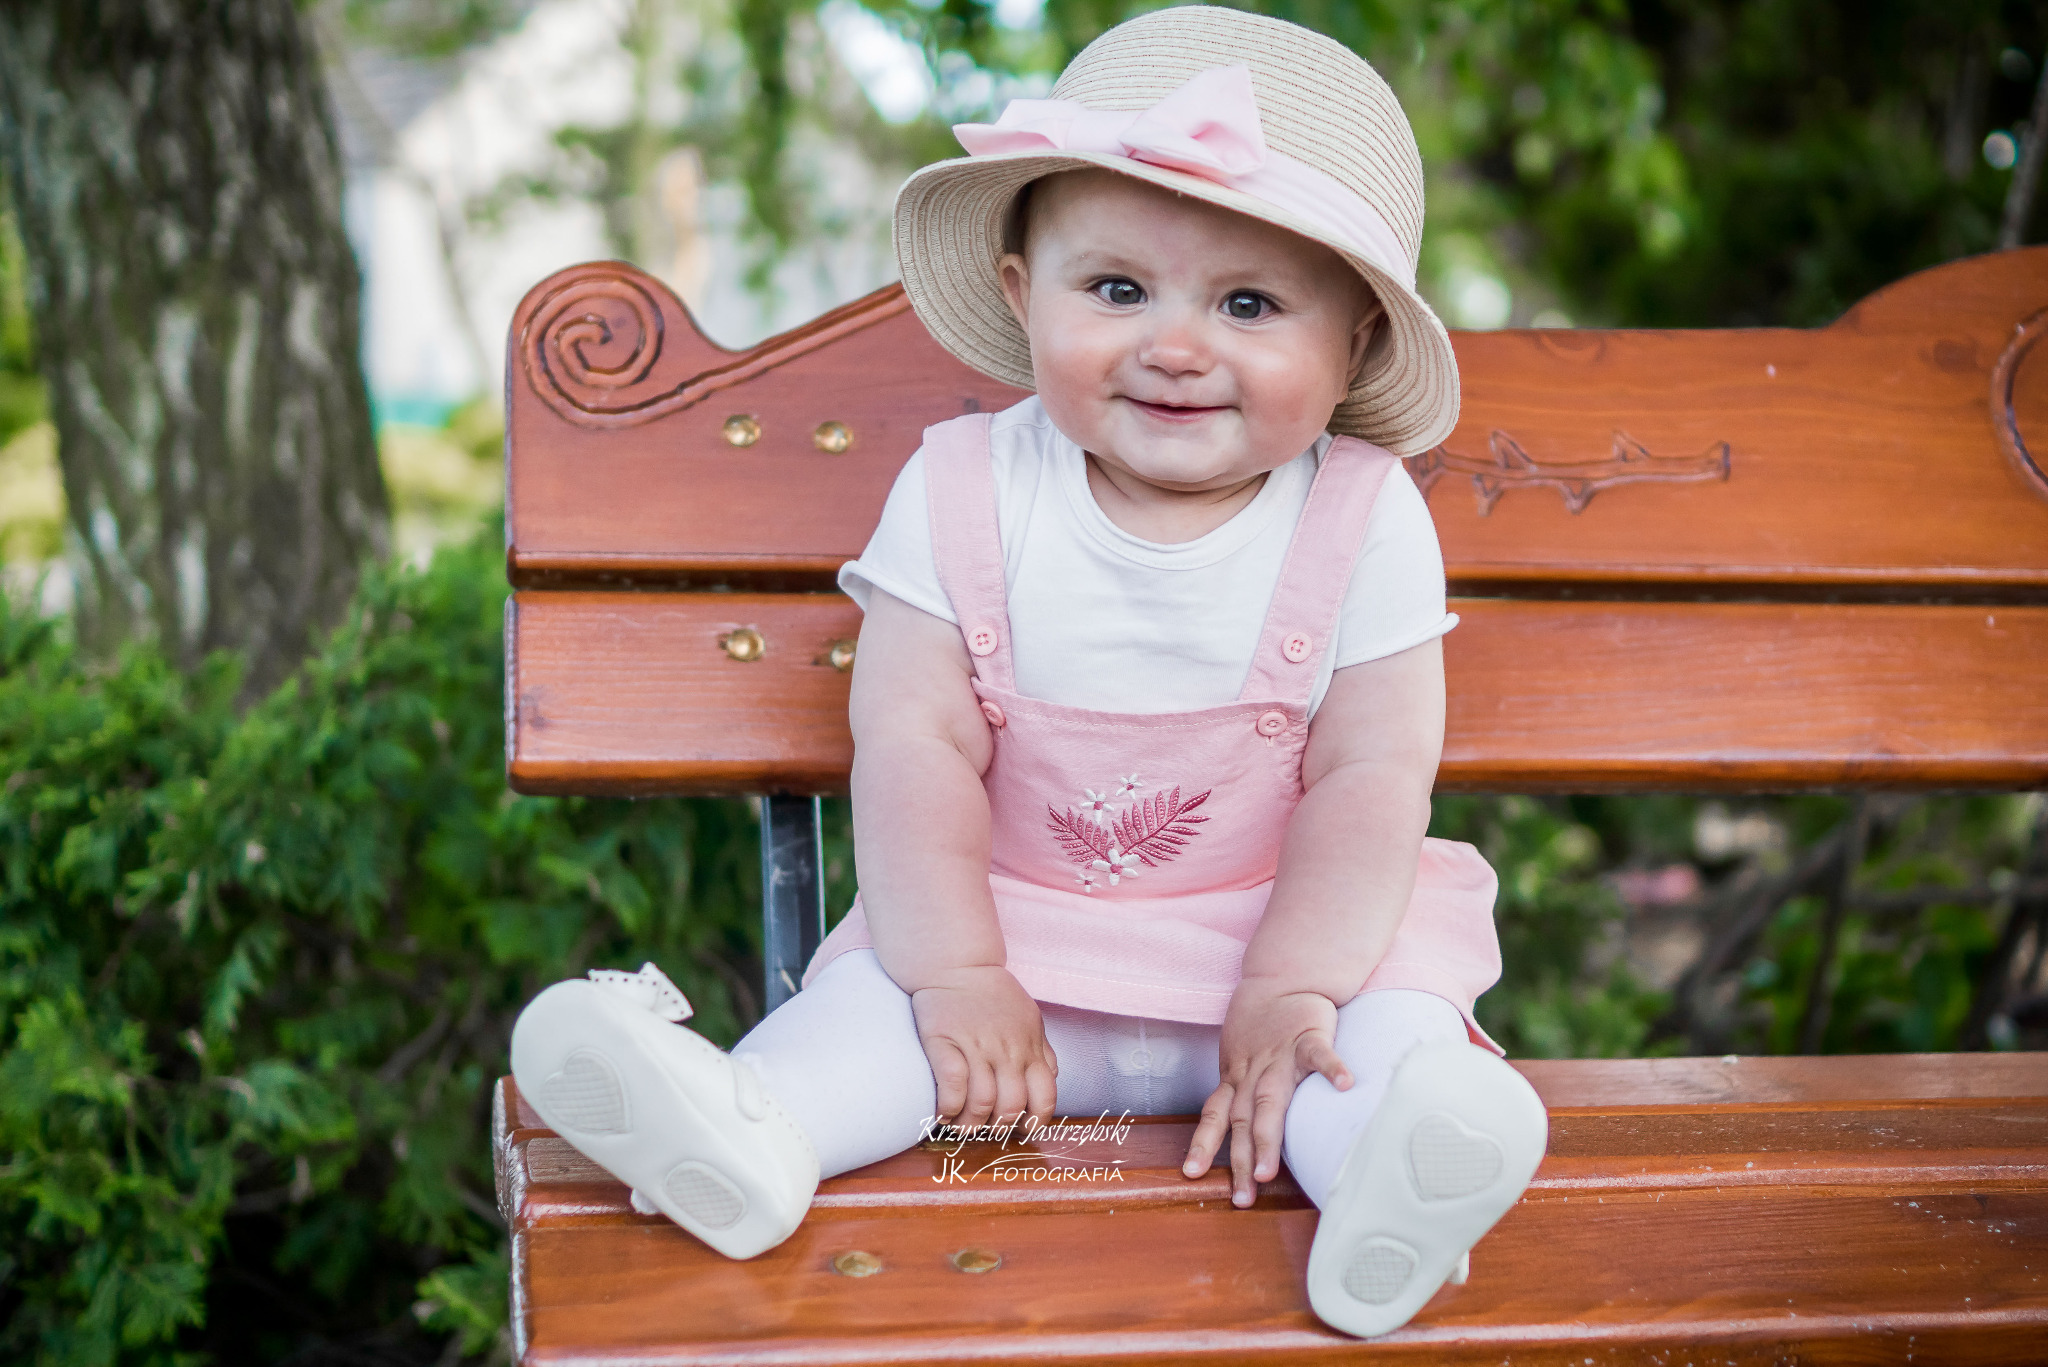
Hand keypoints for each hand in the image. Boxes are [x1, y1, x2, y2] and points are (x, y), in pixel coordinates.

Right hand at [909, 965, 1058, 1129]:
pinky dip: (948, 1108)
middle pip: (1010, 1108)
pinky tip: (943, 1112)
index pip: (1044, 1099)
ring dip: (970, 1124)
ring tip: (960, 1124)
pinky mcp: (945, 1042)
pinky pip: (952, 1087)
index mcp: (1030, 1047)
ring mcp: (977, 1046)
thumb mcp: (1030, 1020)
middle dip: (997, 1128)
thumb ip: (1042, 1052)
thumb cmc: (993, 995)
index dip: (1033, 1123)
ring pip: (982, 1103)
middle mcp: (1007, 1050)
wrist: (957, 963)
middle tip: (984, 1128)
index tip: (1018, 1128)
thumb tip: (1049, 1080)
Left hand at [1183, 978, 1351, 1206]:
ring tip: (1268, 1170)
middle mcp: (1253, 1073)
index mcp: (1236, 1079)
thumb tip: (1240, 1139)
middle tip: (1241, 1197)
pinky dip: (1331, 1068)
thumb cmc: (1261, 1026)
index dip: (1204, 1145)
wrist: (1282, 976)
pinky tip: (1344, 1086)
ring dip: (1267, 1136)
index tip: (1192, 1176)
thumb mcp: (1241, 1059)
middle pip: (1243, 1120)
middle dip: (1239, 1160)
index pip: (1216, 1117)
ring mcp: (1280, 1056)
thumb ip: (1242, 1096)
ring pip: (1272, 1100)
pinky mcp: (1309, 1036)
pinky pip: (1320, 1054)